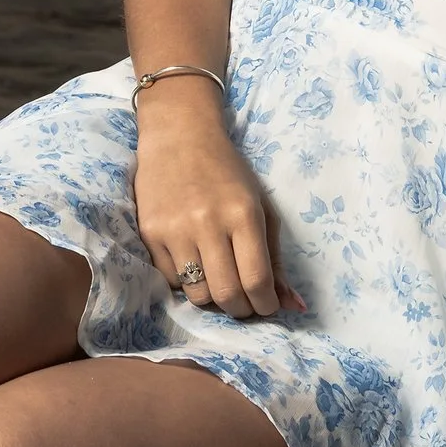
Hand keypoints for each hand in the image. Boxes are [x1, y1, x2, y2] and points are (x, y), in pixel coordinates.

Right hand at [130, 82, 305, 320]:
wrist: (179, 137)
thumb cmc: (229, 173)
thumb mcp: (261, 208)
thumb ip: (276, 259)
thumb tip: (295, 307)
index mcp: (244, 214)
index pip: (257, 280)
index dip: (265, 305)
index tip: (268, 307)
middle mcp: (208, 223)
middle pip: (227, 294)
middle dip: (242, 309)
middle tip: (246, 303)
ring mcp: (175, 230)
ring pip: (198, 295)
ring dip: (213, 298)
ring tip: (219, 281)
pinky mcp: (150, 234)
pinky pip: (172, 281)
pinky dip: (187, 281)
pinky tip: (194, 262)